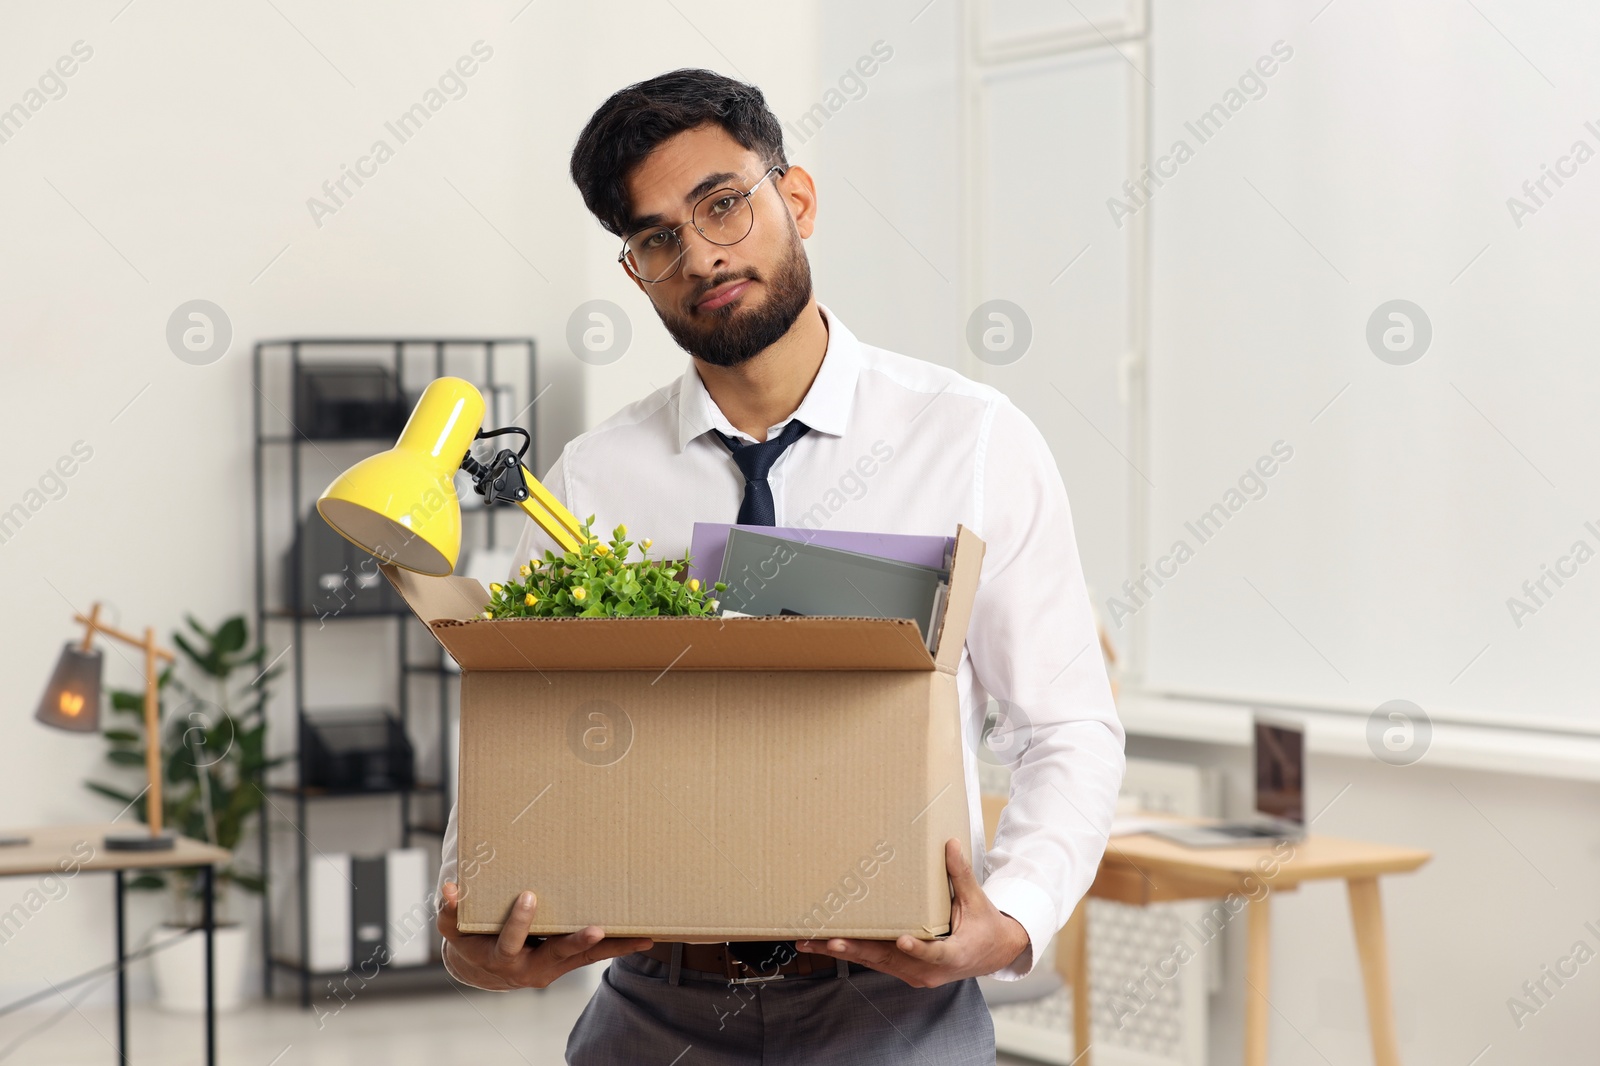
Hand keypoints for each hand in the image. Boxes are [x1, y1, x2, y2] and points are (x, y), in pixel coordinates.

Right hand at [436, 881, 653, 989]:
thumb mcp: (454, 928)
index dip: (519, 922)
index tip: (529, 896)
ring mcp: (554, 967)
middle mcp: (530, 968)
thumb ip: (450, 910)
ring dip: (612, 947)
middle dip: (575, 941)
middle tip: (595, 926)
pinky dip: (618, 947)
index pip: (509, 942)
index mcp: (501, 957)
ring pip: (584, 958)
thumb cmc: (471, 939)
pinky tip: (646, 939)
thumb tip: (451, 888)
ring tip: (641, 938)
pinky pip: (595, 955)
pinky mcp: (569, 962)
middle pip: (556, 955)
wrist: (486, 969)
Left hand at [796, 838, 1029, 987]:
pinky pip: (877, 962)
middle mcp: (930, 970)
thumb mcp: (976, 900)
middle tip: (828, 941)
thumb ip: (960, 874)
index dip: (918, 948)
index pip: (934, 953)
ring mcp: (917, 973)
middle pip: (891, 960)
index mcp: (954, 954)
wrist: (993, 954)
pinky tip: (828, 944)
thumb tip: (949, 843)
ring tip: (814, 942)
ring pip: (877, 963)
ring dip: (846, 952)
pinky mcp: (907, 971)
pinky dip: (854, 952)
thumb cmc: (986, 927)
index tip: (902, 941)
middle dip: (857, 950)